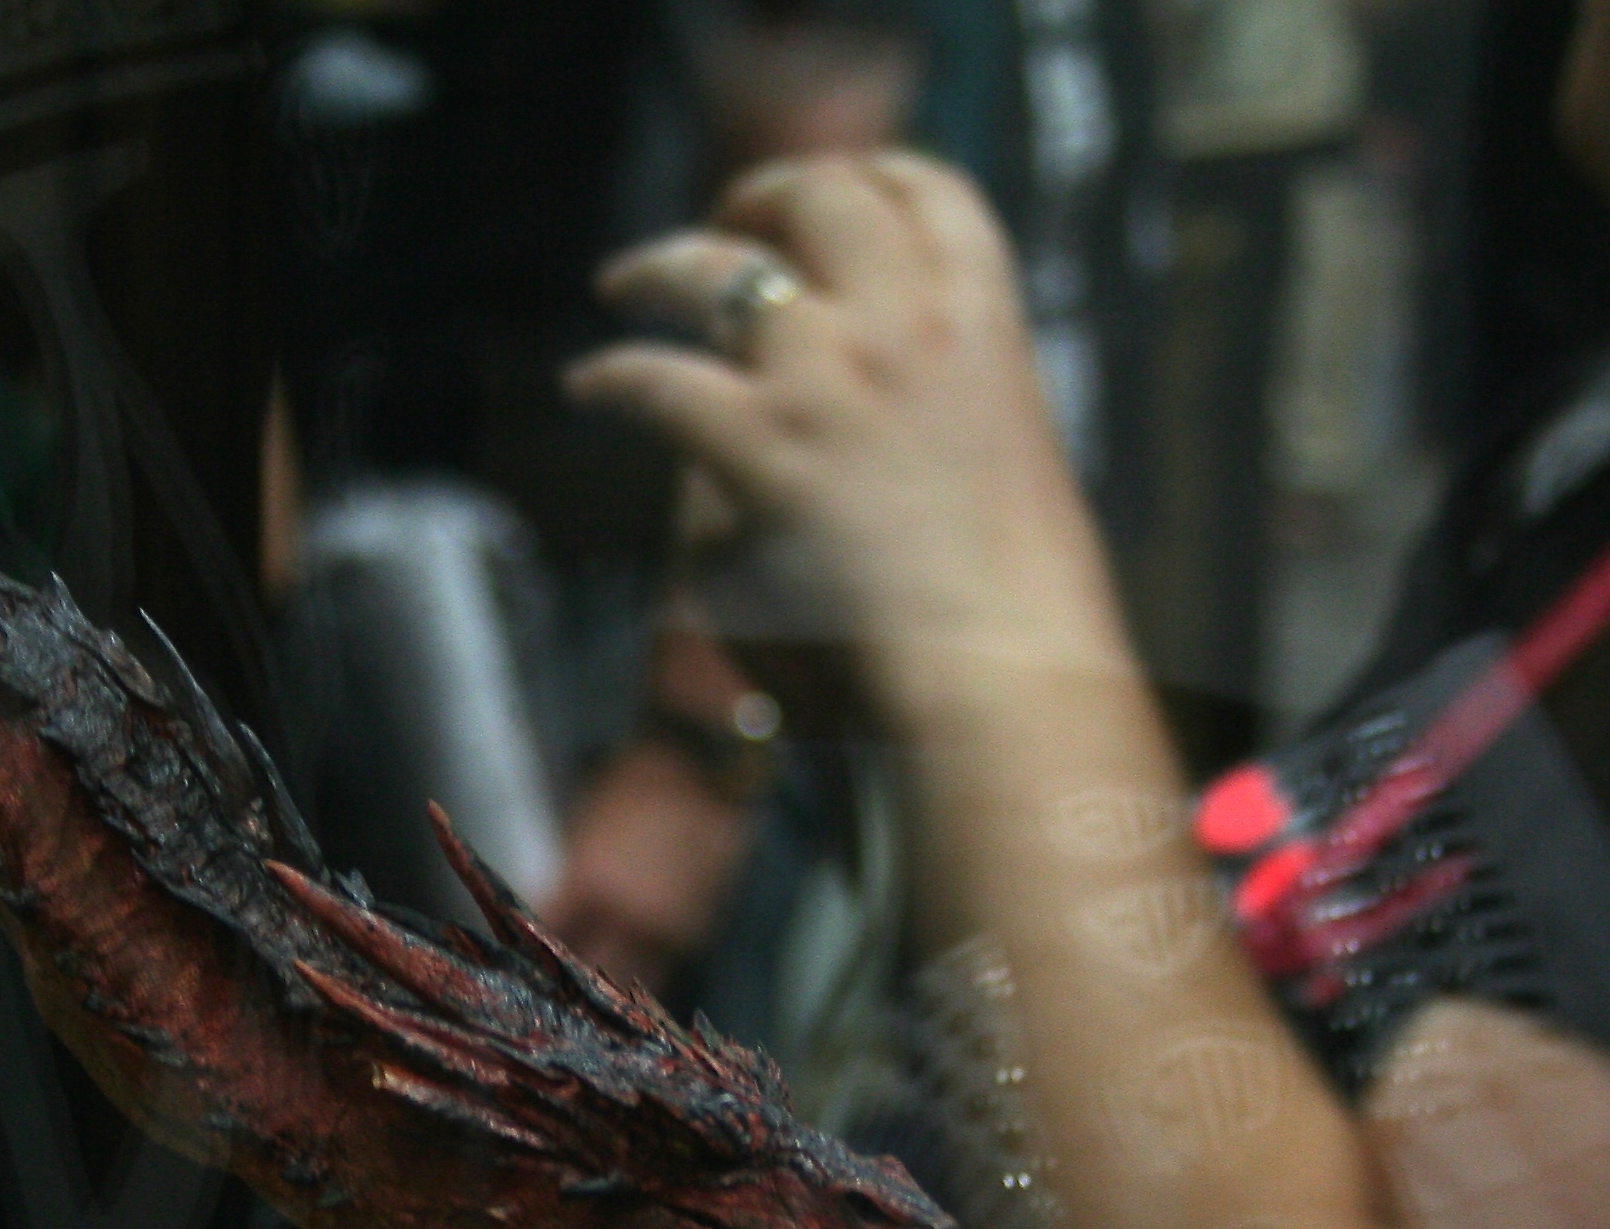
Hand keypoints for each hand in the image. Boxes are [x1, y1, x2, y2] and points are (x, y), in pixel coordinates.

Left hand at [566, 153, 1135, 722]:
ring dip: (662, 265)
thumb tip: (858, 403)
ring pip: (722, 270)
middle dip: (764, 196)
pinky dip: (614, 379)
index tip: (830, 186)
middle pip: (823, 200)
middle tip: (728, 223)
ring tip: (626, 281)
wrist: (1009, 673)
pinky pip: (661, 382)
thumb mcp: (1007, 467)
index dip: (869, 174)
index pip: (932, 191)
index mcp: (988, 324)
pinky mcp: (766, 450)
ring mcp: (833, 379)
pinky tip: (590, 388)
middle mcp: (908, 325)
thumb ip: (943, 408)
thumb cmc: (1020, 607)